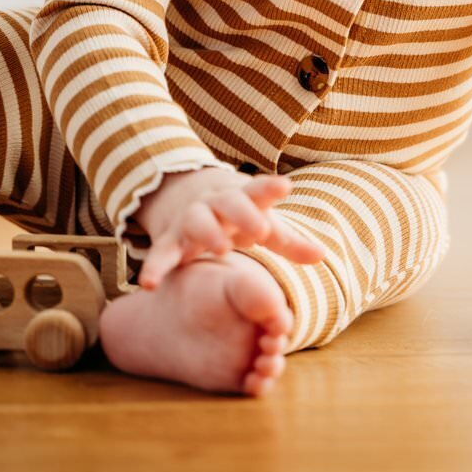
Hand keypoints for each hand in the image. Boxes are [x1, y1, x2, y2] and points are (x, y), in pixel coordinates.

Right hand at [133, 168, 327, 290]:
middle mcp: (216, 205)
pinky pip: (161, 253)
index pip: (258, 190)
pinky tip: (149, 284)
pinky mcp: (170, 241)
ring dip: (208, 231)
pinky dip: (154, 267)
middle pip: (229, 203)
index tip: (286, 186)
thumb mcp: (262, 224)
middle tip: (260, 229)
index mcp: (242, 198)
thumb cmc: (238, 216)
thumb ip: (289, 241)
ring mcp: (191, 220)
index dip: (270, 189)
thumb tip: (322, 256)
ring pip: (197, 220)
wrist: (189, 199)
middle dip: (243, 213)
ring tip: (221, 249)